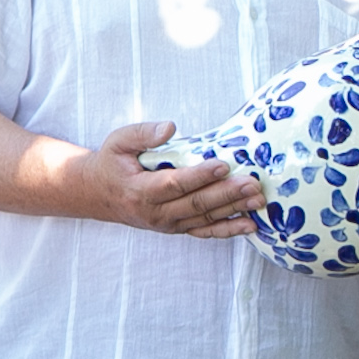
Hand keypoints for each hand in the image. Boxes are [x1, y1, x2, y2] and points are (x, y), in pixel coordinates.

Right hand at [88, 122, 263, 236]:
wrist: (100, 194)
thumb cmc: (113, 163)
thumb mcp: (118, 141)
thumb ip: (143, 134)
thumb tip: (170, 127)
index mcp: (140, 191)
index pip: (175, 184)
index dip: (200, 176)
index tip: (223, 165)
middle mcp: (155, 213)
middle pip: (196, 204)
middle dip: (227, 193)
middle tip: (252, 183)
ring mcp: (168, 224)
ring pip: (205, 218)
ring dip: (234, 209)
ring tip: (258, 199)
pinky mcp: (178, 228)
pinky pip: (205, 231)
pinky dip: (228, 229)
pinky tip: (250, 224)